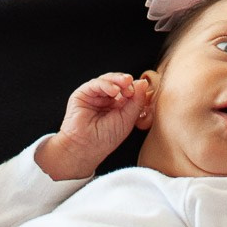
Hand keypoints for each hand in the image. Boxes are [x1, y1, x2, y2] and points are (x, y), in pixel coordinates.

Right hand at [36, 73, 151, 180]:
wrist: (87, 147)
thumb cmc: (106, 138)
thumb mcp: (128, 119)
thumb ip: (137, 101)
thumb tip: (143, 82)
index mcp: (118, 106)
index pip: (129, 90)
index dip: (135, 88)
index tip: (141, 90)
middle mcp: (106, 99)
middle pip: (118, 82)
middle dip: (126, 81)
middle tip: (131, 84)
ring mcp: (94, 96)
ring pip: (107, 80)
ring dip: (117, 80)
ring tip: (124, 84)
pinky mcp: (82, 94)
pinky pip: (95, 84)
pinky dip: (106, 84)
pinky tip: (114, 90)